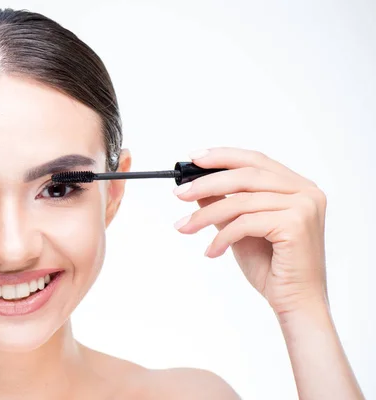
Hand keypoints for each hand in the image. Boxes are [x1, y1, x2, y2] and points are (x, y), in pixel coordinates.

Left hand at [173, 147, 327, 315]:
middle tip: (179, 194)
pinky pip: (246, 223)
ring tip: (185, 227)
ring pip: (241, 201)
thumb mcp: (239, 229)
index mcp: (296, 186)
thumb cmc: (272, 267)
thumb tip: (195, 187)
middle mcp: (306, 191)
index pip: (255, 160)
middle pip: (246, 176)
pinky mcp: (296, 224)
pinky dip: (223, 236)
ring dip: (206, 215)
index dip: (222, 156)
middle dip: (207, 183)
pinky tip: (212, 251)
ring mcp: (304, 206)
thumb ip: (223, 204)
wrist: (295, 303)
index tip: (193, 158)